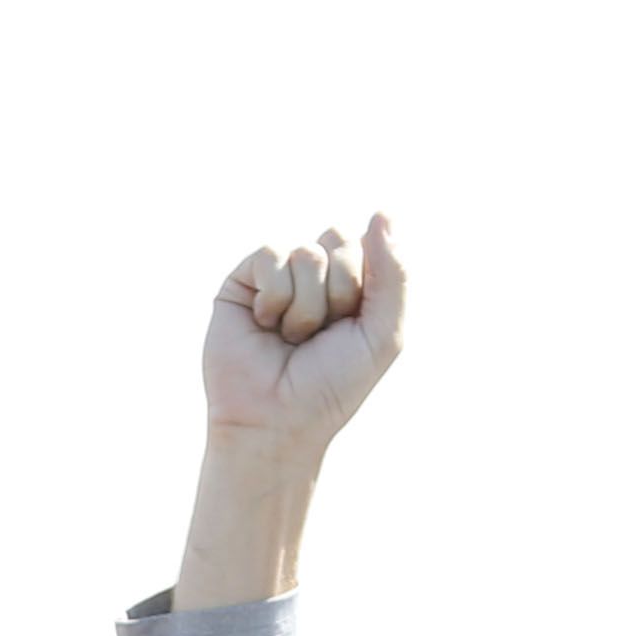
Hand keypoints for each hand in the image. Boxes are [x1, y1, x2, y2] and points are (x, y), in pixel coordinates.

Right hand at [202, 217, 405, 457]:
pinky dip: (275, 297)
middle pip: (337, 238)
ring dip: (305, 306)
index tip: (349, 327)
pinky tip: (265, 325)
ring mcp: (278, 277)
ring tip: (291, 338)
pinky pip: (270, 255)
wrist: (276, 422)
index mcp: (352, 285)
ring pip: (305, 252)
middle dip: (337, 292)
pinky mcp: (242, 283)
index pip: (366, 246)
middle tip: (320, 334)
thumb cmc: (331, 386)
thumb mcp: (383, 334)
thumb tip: (381, 212)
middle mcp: (315, 276)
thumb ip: (393, 274)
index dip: (361, 286)